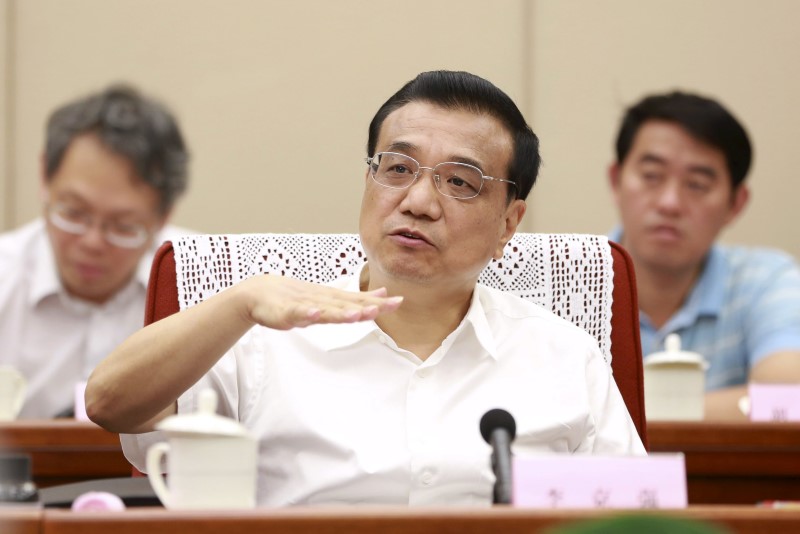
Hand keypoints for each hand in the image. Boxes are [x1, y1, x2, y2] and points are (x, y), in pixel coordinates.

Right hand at [242, 274, 402, 329]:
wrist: (258, 293)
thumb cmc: (294, 297)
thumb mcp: (328, 299)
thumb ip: (355, 300)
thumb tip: (382, 296)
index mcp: (331, 298)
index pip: (358, 300)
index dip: (377, 301)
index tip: (398, 302)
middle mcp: (321, 300)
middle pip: (347, 304)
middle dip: (366, 306)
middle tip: (387, 306)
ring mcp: (304, 306)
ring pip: (325, 310)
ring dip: (341, 311)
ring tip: (358, 313)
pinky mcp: (286, 312)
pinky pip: (297, 313)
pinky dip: (307, 313)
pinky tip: (316, 313)